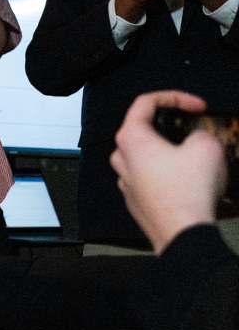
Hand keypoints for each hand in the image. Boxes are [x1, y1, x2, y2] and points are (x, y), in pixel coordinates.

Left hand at [110, 90, 224, 251]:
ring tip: (196, 157)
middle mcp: (122, 158)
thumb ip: (201, 133)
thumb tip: (197, 140)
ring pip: (148, 155)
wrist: (183, 233)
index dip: (175, 97)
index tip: (196, 106)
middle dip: (173, 127)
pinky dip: (169, 173)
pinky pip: (151, 178)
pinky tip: (190, 180)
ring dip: (171, 151)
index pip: (145, 102)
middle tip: (196, 131)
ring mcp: (126, 181)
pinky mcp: (137, 199)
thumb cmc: (188, 192)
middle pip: (145, 130)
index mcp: (131, 138)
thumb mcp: (207, 146)